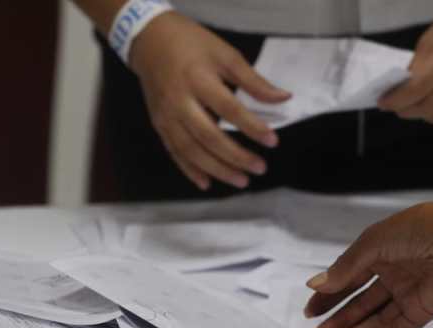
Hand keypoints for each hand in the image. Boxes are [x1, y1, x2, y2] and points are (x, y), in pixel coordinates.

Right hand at [128, 12, 290, 190]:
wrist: (150, 40)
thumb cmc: (192, 44)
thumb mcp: (225, 54)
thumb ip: (253, 80)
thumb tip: (282, 98)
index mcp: (198, 79)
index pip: (229, 109)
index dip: (252, 127)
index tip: (272, 141)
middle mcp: (179, 101)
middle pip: (209, 136)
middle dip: (236, 156)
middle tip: (259, 168)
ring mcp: (166, 116)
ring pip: (191, 150)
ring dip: (217, 169)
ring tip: (241, 181)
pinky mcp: (158, 124)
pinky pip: (174, 152)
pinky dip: (190, 170)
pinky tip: (207, 183)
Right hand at [305, 178, 432, 327]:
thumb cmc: (417, 229)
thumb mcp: (372, 244)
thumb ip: (345, 269)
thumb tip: (316, 285)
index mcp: (378, 254)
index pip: (347, 279)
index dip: (328, 296)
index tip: (310, 312)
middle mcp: (391, 275)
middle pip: (358, 304)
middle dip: (336, 321)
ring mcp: (405, 294)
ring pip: (372, 319)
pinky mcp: (420, 311)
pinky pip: (392, 327)